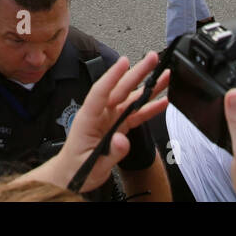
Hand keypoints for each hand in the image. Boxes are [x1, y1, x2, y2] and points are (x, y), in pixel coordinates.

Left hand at [23, 52, 168, 192]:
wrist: (71, 176)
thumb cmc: (75, 169)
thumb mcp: (91, 165)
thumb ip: (109, 152)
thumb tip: (122, 140)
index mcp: (88, 118)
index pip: (101, 91)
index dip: (113, 75)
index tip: (125, 61)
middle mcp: (100, 114)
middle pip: (121, 89)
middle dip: (137, 73)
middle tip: (152, 58)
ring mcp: (110, 119)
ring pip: (131, 99)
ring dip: (148, 88)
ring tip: (164, 76)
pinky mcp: (118, 127)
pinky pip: (135, 115)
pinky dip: (148, 108)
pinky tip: (162, 102)